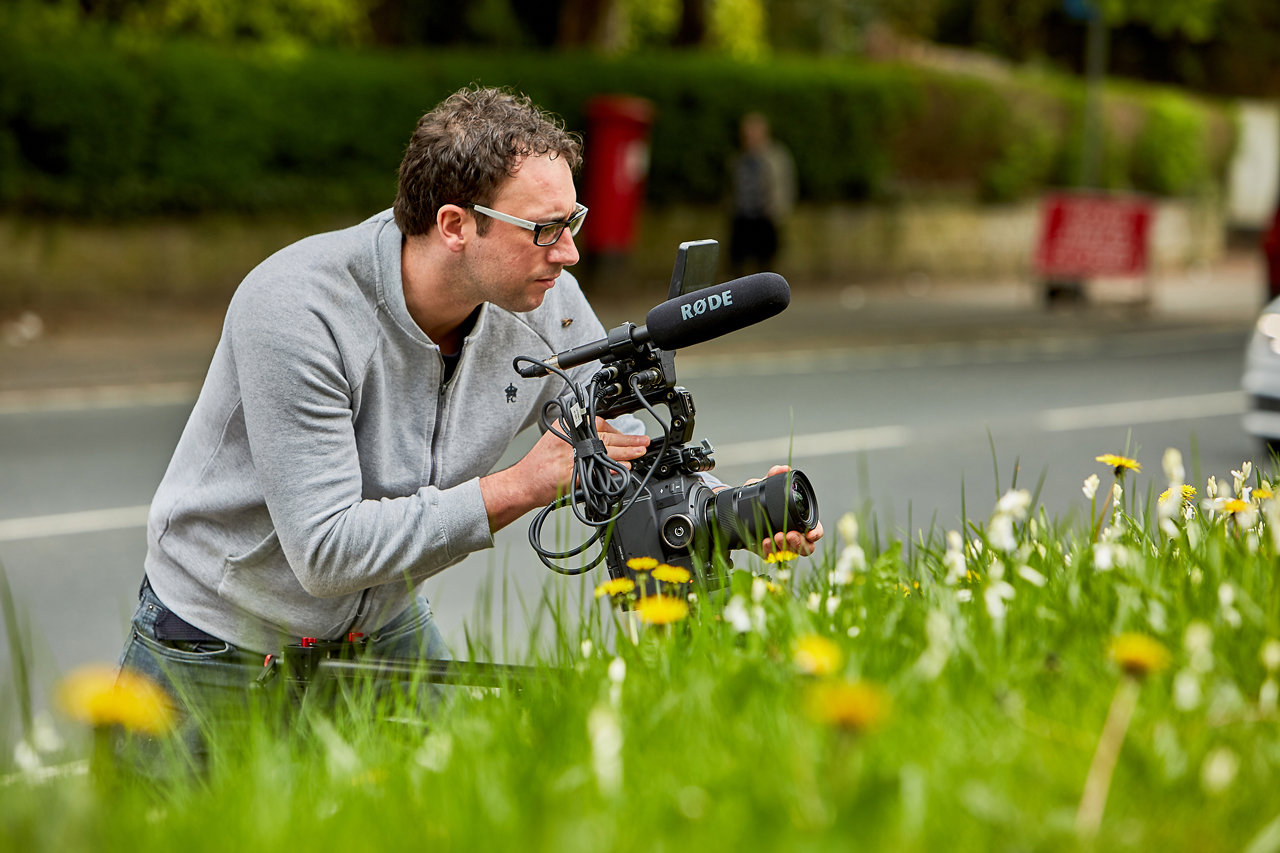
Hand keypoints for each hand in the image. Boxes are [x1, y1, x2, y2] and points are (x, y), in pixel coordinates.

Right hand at [480, 418, 648, 531]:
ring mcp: (572, 458)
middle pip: (606, 438)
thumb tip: (602, 438)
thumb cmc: (538, 466)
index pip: (597, 423)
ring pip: (605, 453)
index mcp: (566, 429)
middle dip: (627, 441)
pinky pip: (598, 471)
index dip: (616, 429)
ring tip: (638, 454)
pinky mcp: (573, 475)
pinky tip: (623, 470)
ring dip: (625, 454)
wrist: (523, 484)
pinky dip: (612, 470)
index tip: (626, 434)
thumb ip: (576, 437)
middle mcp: (570, 441)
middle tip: (642, 442)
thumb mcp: (555, 440)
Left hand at [745, 465, 823, 557]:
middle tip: (789, 535)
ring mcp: (780, 545)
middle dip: (799, 543)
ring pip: (790, 553)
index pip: (814, 531)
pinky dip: (769, 550)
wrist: (736, 508)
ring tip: (776, 537)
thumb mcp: (765, 485)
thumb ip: (774, 476)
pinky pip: (771, 556)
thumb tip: (782, 468)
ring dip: (785, 547)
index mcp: (799, 521)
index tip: (811, 533)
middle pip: (805, 547)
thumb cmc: (758, 498)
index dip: (816, 533)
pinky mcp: (766, 551)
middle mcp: (792, 535)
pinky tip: (765, 542)